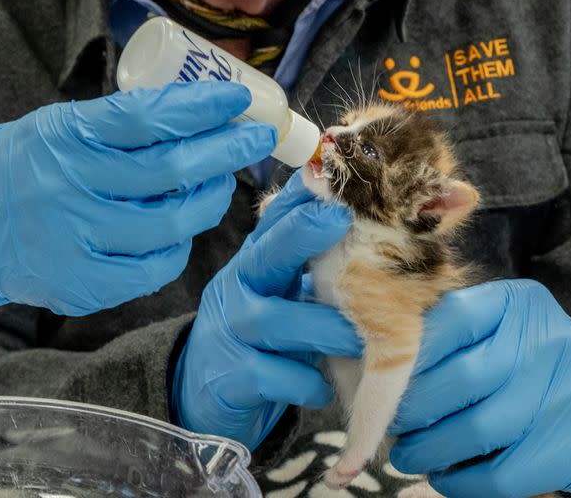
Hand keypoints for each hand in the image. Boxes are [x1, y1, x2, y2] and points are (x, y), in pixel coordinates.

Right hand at [0, 83, 275, 314]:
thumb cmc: (26, 163)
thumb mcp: (62, 123)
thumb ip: (121, 123)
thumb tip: (202, 111)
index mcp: (65, 136)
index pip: (146, 117)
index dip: (200, 107)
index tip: (238, 96)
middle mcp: (70, 187)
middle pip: (170, 171)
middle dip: (225, 150)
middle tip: (257, 137)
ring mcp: (75, 241)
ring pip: (170, 224)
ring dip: (210, 199)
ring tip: (224, 182)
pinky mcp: (81, 284)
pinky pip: (153, 267)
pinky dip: (179, 245)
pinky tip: (185, 227)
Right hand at [172, 170, 362, 450]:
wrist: (207, 392)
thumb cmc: (264, 333)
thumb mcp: (282, 289)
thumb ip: (311, 260)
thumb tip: (363, 218)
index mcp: (257, 258)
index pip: (276, 217)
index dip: (304, 196)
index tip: (336, 179)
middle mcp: (239, 285)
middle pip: (266, 253)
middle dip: (302, 233)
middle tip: (341, 221)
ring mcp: (231, 329)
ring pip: (274, 320)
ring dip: (323, 327)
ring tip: (362, 337)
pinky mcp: (231, 376)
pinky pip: (271, 375)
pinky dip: (303, 380)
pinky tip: (324, 387)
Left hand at [390, 279, 570, 496]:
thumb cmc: (530, 362)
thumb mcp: (498, 329)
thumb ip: (448, 335)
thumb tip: (370, 359)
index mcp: (515, 302)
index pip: (451, 318)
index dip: (410, 354)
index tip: (382, 380)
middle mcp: (544, 339)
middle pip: (461, 378)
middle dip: (413, 409)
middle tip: (390, 427)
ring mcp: (565, 390)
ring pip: (478, 429)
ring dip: (430, 450)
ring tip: (407, 456)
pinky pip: (504, 473)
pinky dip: (462, 482)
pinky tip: (443, 477)